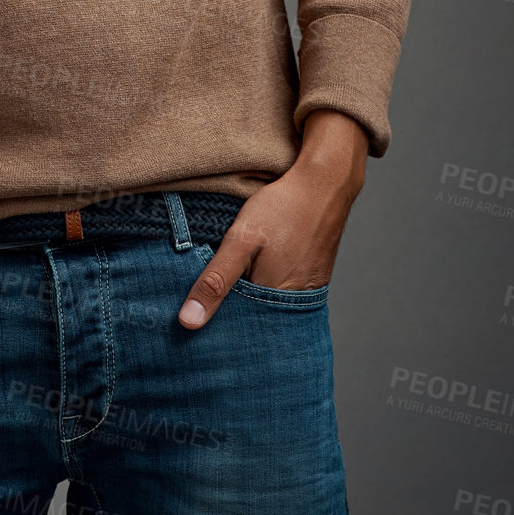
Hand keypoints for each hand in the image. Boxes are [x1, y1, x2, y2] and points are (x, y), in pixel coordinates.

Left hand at [178, 109, 367, 328]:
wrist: (325, 185)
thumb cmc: (283, 209)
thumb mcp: (241, 240)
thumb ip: (216, 280)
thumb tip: (189, 321)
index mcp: (273, 303)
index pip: (235, 329)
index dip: (212, 322)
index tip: (190, 316)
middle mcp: (293, 306)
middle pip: (252, 321)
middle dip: (229, 315)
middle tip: (204, 300)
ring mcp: (306, 294)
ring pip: (267, 309)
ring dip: (247, 302)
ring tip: (229, 287)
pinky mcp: (312, 281)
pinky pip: (282, 296)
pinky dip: (265, 290)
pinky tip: (253, 276)